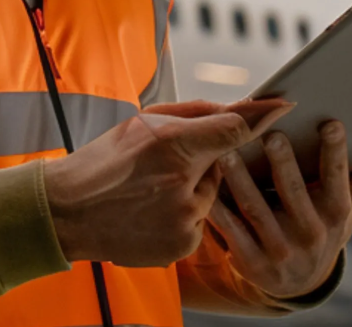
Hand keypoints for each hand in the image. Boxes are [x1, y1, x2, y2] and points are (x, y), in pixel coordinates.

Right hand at [44, 102, 290, 266]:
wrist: (67, 214)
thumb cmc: (104, 161)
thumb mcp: (144, 123)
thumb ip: (195, 115)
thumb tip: (236, 109)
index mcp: (172, 145)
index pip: (233, 129)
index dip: (260, 116)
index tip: (284, 105)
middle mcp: (182, 185)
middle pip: (221, 164)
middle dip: (202, 160)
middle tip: (162, 164)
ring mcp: (183, 221)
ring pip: (210, 196)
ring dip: (192, 189)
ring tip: (149, 191)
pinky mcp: (181, 247)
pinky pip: (198, 223)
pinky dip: (183, 216)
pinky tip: (150, 213)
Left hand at [208, 120, 351, 298]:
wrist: (298, 282)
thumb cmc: (320, 228)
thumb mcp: (343, 211)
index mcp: (335, 213)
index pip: (338, 178)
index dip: (336, 152)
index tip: (331, 123)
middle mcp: (311, 233)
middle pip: (294, 192)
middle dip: (284, 163)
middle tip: (271, 134)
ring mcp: (280, 250)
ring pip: (257, 210)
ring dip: (242, 181)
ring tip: (229, 154)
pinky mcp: (252, 262)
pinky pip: (232, 231)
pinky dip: (219, 208)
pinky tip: (207, 186)